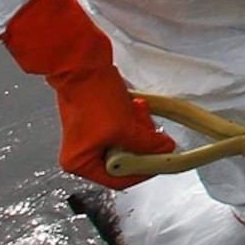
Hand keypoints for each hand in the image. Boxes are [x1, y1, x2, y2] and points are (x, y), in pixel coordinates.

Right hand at [0, 0, 175, 188]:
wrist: (82, 64)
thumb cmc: (92, 96)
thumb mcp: (124, 127)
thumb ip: (147, 144)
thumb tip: (164, 150)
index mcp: (80, 162)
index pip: (118, 180)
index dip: (143, 171)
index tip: (161, 162)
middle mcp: (82, 151)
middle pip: (124, 159)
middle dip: (140, 143)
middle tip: (149, 130)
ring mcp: (90, 135)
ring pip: (127, 141)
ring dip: (137, 127)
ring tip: (137, 111)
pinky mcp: (98, 119)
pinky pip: (123, 126)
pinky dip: (132, 117)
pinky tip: (133, 105)